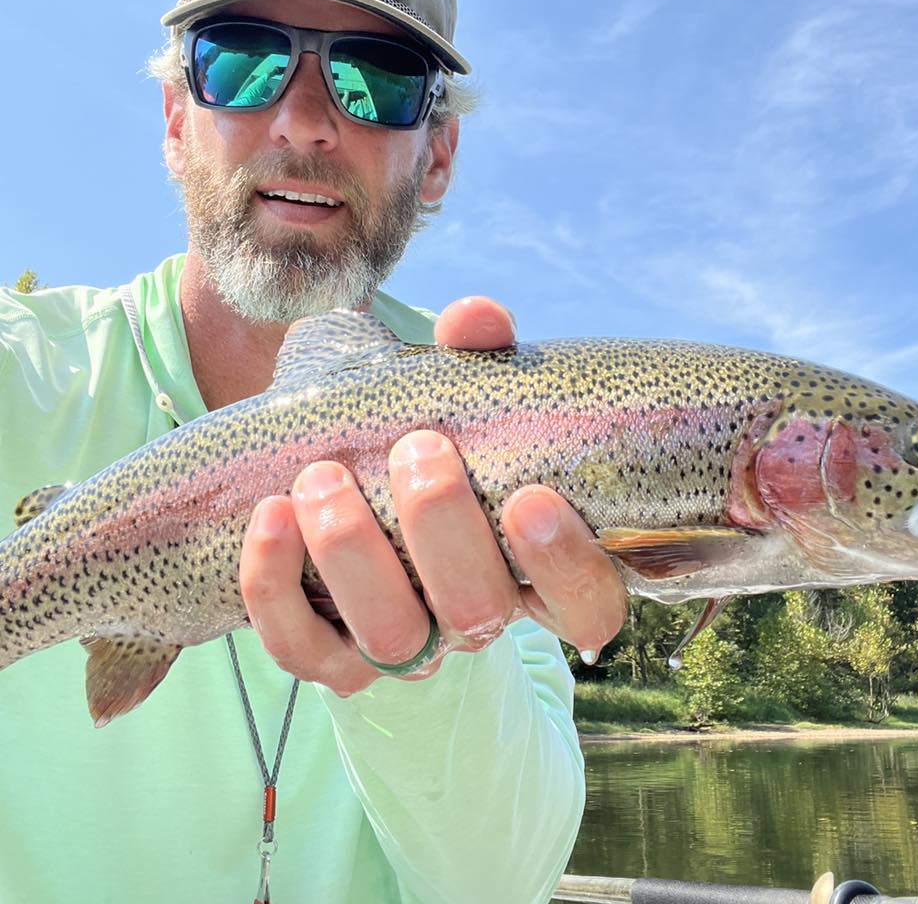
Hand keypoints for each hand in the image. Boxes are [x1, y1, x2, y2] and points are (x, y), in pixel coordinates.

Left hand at [238, 296, 626, 694]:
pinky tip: (271, 514)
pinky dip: (276, 584)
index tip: (531, 498)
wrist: (352, 487)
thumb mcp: (460, 400)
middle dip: (443, 529)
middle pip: (478, 611)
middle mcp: (475, 615)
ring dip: (356, 555)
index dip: (568, 568)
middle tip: (418, 447)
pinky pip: (301, 645)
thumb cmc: (427, 442)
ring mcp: (405, 646)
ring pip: (392, 636)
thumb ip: (479, 359)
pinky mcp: (329, 657)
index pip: (587, 606)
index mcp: (531, 566)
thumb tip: (476, 319)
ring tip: (323, 477)